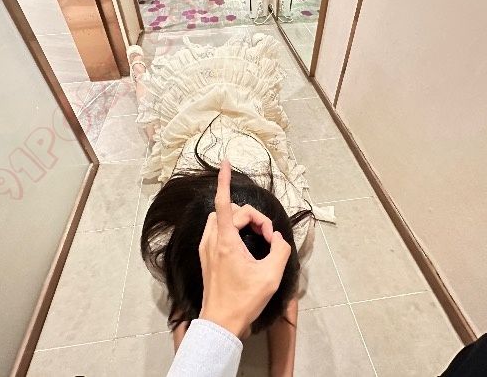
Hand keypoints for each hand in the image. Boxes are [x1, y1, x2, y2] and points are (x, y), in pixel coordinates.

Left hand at [198, 161, 291, 337]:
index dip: (225, 180)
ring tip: (258, 239)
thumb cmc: (244, 301)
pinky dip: (233, 230)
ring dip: (241, 221)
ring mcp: (207, 249)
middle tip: (268, 238)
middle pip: (231, 211)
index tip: (226, 162)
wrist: (220, 324)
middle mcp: (212, 241)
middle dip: (252, 217)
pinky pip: (218, 231)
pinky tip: (247, 245)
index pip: (224, 202)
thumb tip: (278, 239)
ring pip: (222, 219)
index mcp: (226, 241)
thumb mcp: (271, 276)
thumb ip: (280, 251)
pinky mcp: (207, 257)